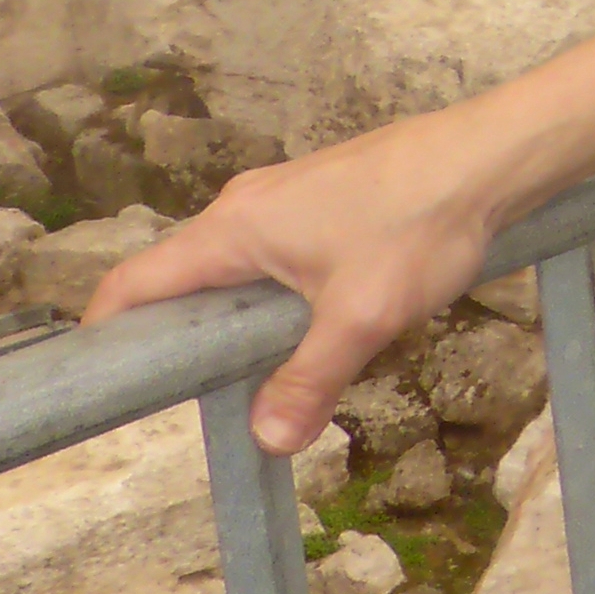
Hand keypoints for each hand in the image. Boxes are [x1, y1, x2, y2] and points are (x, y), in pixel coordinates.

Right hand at [80, 96, 540, 455]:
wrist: (492, 154)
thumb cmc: (423, 221)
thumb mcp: (362, 316)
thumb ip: (309, 379)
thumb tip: (266, 438)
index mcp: (233, 228)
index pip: (135, 281)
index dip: (107, 331)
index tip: (102, 380)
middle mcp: (245, 206)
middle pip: (183, 278)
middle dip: (182, 336)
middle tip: (193, 394)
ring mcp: (285, 197)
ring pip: (236, 269)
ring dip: (238, 318)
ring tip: (258, 371)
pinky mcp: (324, 199)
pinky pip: (276, 254)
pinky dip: (277, 294)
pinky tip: (315, 325)